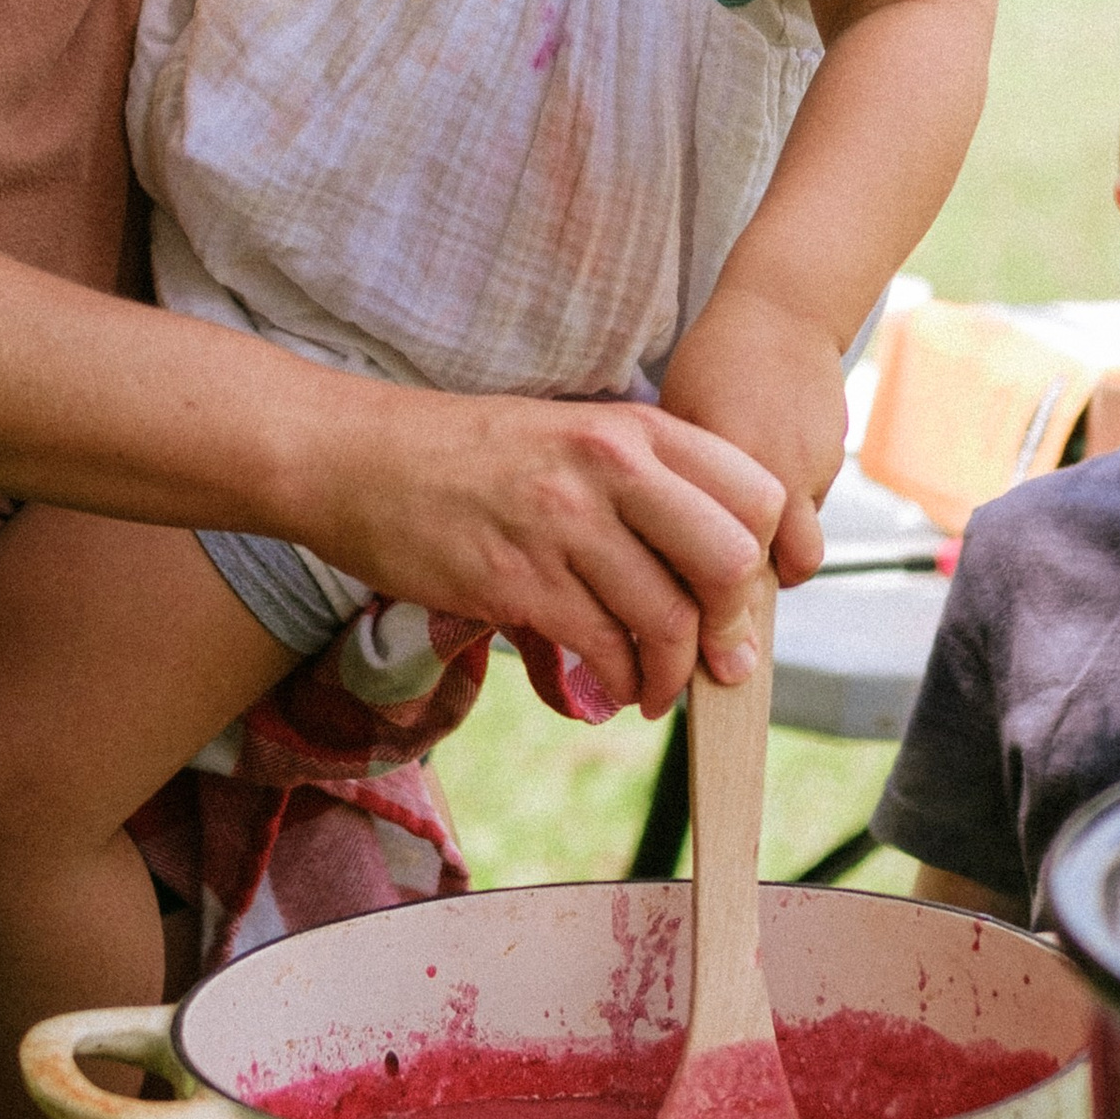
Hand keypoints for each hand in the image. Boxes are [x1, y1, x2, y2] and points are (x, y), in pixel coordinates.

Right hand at [322, 388, 784, 714]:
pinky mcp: (516, 580)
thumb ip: (640, 480)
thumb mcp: (570, 432)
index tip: (741, 595)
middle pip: (730, 559)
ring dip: (673, 673)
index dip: (764, 556)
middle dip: (731, 625)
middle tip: (718, 657)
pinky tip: (612, 688)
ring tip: (656, 690)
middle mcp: (609, 467)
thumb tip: (711, 557)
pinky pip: (602, 648)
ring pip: (668, 618)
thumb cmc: (464, 453)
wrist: (354, 458)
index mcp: (633, 428)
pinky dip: (620, 682)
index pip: (754, 492)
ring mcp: (563, 523)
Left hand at [659, 285, 841, 594]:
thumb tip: (647, 551)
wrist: (787, 310)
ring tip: (746, 546)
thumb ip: (675, 487)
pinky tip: (768, 492)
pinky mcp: (836, 461)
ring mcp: (814, 471)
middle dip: (752, 595)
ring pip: (803, 550)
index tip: (693, 629)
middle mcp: (778, 478)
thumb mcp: (675, 420)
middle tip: (723, 603)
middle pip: (776, 574)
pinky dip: (793, 516)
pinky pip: (813, 510)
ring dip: (779, 557)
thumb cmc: (713, 362)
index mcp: (729, 469)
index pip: (727, 567)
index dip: (712, 606)